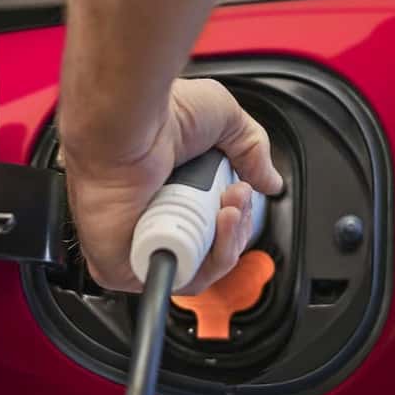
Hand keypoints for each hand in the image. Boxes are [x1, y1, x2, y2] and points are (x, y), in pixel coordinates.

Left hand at [62, 78, 284, 294]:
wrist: (128, 124)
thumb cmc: (159, 115)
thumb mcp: (223, 118)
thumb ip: (252, 150)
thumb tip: (270, 183)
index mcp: (167, 189)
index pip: (210, 225)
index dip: (236, 216)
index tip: (244, 189)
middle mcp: (150, 217)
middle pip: (210, 250)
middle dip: (236, 227)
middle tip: (237, 195)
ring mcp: (137, 244)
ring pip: (199, 269)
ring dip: (228, 242)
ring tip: (228, 208)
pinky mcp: (124, 266)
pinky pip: (178, 279)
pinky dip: (206, 262)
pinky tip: (214, 228)